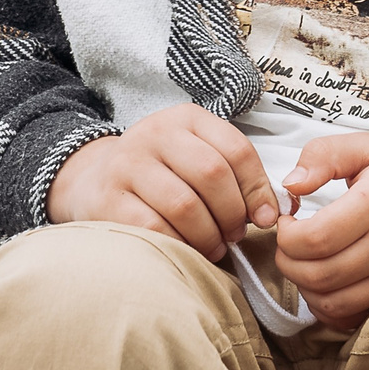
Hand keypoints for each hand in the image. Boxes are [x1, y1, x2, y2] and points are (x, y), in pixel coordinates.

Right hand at [46, 105, 279, 260]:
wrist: (93, 179)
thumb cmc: (160, 173)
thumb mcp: (196, 155)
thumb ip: (235, 175)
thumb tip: (274, 212)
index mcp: (187, 118)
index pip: (236, 149)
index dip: (258, 188)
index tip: (266, 218)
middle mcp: (156, 133)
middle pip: (212, 175)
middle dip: (232, 214)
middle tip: (235, 236)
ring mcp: (128, 164)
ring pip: (184, 205)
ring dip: (209, 236)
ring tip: (214, 247)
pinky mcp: (108, 199)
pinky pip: (154, 228)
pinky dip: (179, 245)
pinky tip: (186, 251)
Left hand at [273, 135, 368, 327]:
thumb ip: (325, 155)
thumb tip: (290, 185)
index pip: (316, 238)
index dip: (286, 235)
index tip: (286, 219)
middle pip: (319, 276)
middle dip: (288, 262)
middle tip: (289, 240)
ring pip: (334, 303)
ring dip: (306, 287)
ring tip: (305, 259)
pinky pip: (355, 315)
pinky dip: (330, 306)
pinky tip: (327, 281)